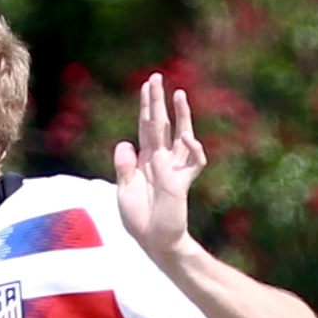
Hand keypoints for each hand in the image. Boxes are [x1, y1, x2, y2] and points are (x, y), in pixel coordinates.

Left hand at [114, 71, 206, 263]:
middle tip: (156, 77)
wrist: (154, 241)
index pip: (145, 127)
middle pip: (160, 124)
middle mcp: (161, 159)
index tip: (146, 85)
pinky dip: (193, 148)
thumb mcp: (124, 190)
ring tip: (178, 93)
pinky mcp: (183, 182)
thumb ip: (124, 167)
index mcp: (145, 160)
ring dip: (180, 115)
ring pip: (180, 135)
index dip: (145, 106)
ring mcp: (174, 168)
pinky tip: (187, 136)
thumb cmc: (139, 218)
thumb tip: (125, 142)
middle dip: (157, 101)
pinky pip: (194, 161)